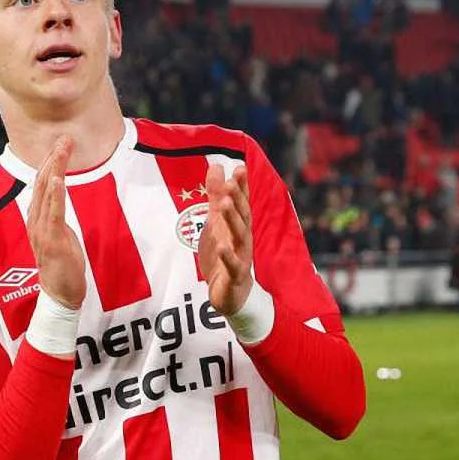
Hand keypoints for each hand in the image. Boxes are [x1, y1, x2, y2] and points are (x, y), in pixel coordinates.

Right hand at [27, 136, 86, 309]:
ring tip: (61, 149)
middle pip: (42, 183)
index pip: (42, 184)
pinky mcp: (52, 240)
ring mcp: (41, 230)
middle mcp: (35, 221)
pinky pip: (53, 214)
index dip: (50, 162)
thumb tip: (60, 198)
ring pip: (46, 193)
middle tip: (64, 138)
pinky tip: (58, 178)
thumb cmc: (62, 264)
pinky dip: (55, 195)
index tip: (60, 144)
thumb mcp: (60, 233)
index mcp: (37, 218)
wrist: (60, 294)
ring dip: (55, 168)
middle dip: (53, 158)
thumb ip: (57, 215)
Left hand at [198, 163, 252, 315]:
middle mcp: (243, 239)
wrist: (232, 294)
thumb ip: (216, 195)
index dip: (241, 186)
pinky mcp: (235, 276)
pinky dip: (229, 256)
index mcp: (238, 225)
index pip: (242, 203)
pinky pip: (234, 265)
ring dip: (233, 219)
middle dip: (237, 199)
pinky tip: (223, 246)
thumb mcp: (217, 222)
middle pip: (242, 216)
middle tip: (230, 182)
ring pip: (239, 236)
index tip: (239, 168)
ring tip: (224, 203)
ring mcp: (241, 257)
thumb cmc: (226, 254)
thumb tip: (216, 165)